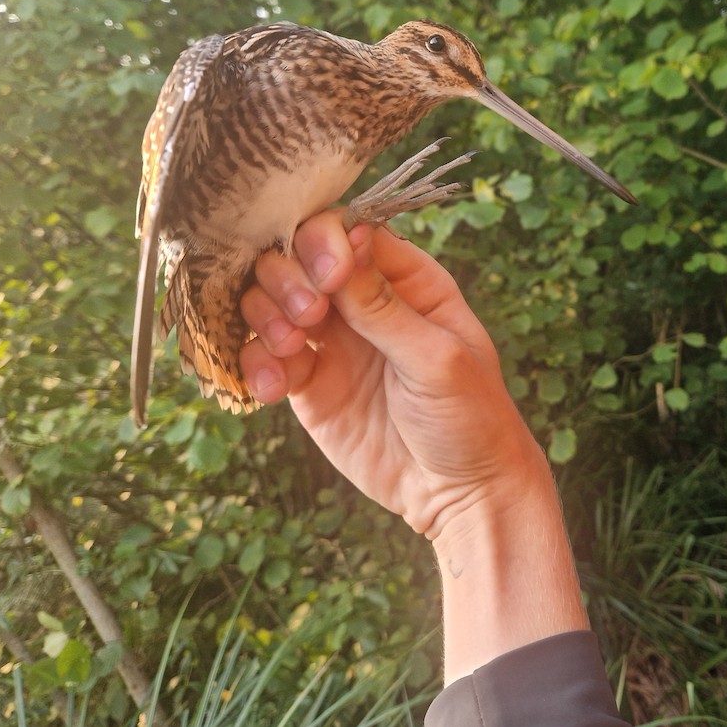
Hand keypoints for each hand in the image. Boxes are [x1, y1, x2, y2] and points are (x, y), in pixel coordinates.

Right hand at [238, 210, 540, 538]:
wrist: (460, 494)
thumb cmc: (471, 418)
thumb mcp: (438, 359)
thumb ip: (385, 307)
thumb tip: (347, 240)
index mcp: (408, 280)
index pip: (349, 232)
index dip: (325, 242)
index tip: (328, 278)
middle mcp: (363, 301)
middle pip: (298, 257)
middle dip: (289, 278)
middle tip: (308, 319)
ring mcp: (331, 341)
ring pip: (271, 299)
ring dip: (266, 315)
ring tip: (290, 349)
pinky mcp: (307, 383)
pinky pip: (263, 356)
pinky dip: (254, 364)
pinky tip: (272, 390)